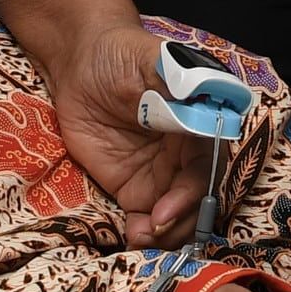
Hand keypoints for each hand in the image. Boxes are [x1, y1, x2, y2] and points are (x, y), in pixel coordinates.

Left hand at [40, 20, 212, 254]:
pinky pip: (147, 220)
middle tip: (155, 228)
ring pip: (177, 217)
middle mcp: (186, 156)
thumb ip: (179, 80)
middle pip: (197, 200)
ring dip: (166, 235)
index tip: (167, 207)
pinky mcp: (133, 189)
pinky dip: (145, 235)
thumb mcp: (151, 60)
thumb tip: (203, 100)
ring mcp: (161, 175)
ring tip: (141, 237)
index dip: (193, 193)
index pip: (208, 167)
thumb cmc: (122, 54)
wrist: (81, 64)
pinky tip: (133, 235)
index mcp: (200, 125)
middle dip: (182, 222)